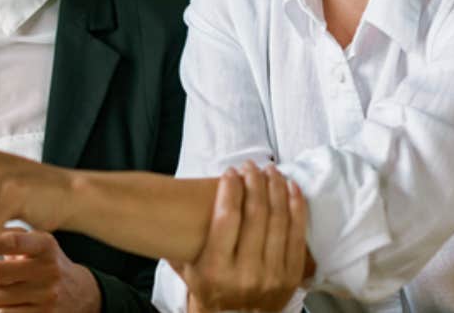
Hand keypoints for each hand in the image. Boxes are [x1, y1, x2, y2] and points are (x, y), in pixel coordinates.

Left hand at [0, 229, 101, 311]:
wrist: (81, 293)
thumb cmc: (47, 263)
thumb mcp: (36, 243)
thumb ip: (7, 235)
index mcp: (45, 245)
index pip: (11, 242)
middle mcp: (48, 270)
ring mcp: (47, 296)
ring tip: (7, 289)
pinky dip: (3, 309)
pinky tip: (16, 302)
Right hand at [172, 161, 306, 312]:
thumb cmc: (209, 288)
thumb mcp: (187, 269)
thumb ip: (177, 240)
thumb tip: (156, 203)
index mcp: (215, 269)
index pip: (227, 218)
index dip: (231, 189)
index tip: (230, 172)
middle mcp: (245, 274)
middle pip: (255, 214)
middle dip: (254, 182)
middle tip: (250, 165)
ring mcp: (271, 276)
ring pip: (279, 220)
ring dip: (276, 189)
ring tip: (271, 171)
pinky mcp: (291, 277)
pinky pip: (297, 235)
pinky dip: (297, 207)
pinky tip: (292, 189)